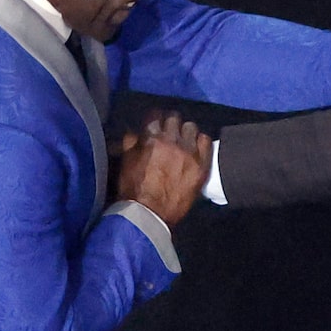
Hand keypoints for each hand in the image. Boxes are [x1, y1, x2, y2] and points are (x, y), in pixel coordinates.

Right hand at [115, 111, 209, 225]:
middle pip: (174, 119)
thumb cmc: (133, 190)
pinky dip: (199, 142)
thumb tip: (136, 132)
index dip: (154, 120)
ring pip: (191, 127)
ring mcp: (188, 152)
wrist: (150, 215)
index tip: (154, 126)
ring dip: (185, 133)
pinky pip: (205, 141)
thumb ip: (131, 142)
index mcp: (151, 138)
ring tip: (182, 142)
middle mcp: (171, 140)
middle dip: (170, 125)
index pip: (155, 115)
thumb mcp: (125, 163)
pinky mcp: (201, 164)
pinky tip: (194, 149)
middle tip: (168, 135)